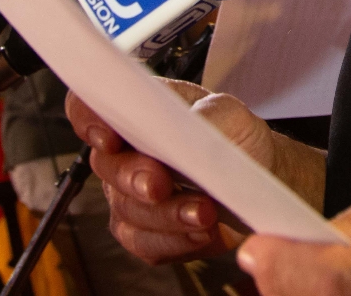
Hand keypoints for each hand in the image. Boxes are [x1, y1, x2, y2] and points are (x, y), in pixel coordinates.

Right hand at [67, 81, 323, 263]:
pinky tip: (200, 230)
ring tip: (203, 211)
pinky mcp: (147, 231)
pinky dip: (174, 238)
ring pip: (127, 210)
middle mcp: (128, 153)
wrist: (262, 176)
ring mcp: (131, 194)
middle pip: (106, 166)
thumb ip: (203, 117)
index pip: (90, 108)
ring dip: (166, 214)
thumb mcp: (229, 114)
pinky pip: (145, 242)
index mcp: (139, 111)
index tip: (109, 137)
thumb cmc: (238, 138)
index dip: (88, 121)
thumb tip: (183, 129)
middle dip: (135, 178)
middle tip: (161, 184)